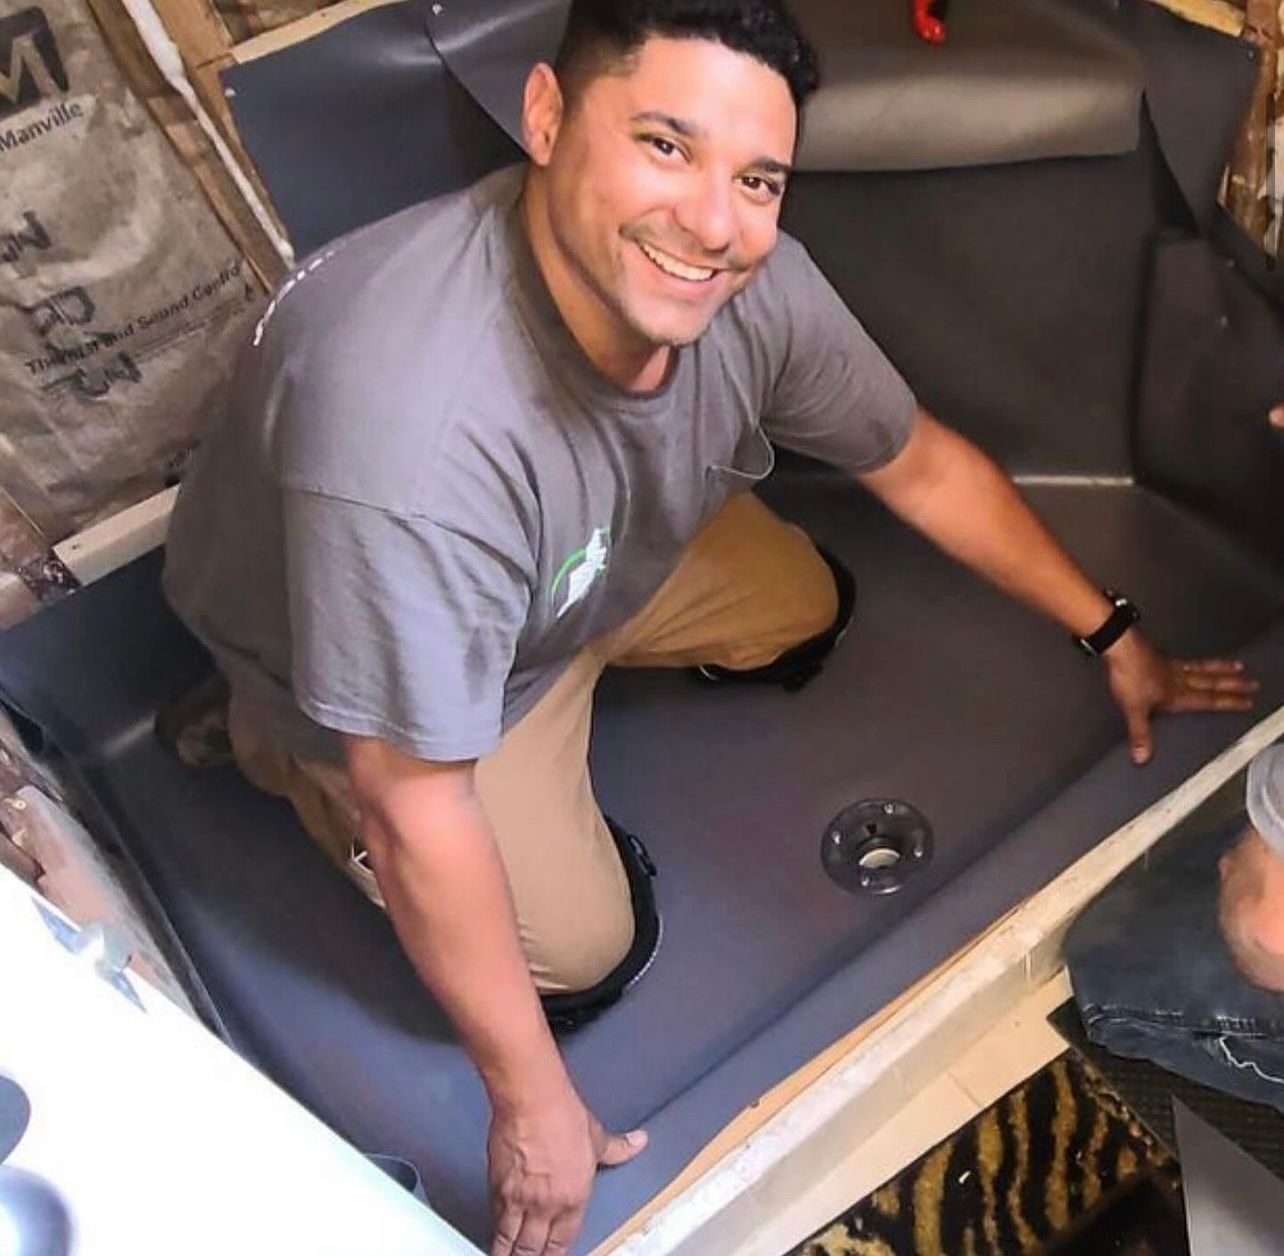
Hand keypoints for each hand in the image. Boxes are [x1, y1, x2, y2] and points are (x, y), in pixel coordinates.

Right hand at [488, 1084, 646, 1255]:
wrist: (532, 1101)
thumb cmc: (563, 1115)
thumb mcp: (597, 1136)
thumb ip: (617, 1148)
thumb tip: (638, 1142)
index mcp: (574, 1198)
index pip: (563, 1241)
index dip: (554, 1254)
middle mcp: (546, 1206)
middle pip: (533, 1248)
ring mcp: (520, 1200)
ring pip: (510, 1240)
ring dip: (509, 1252)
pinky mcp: (498, 1187)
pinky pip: (496, 1218)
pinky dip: (495, 1227)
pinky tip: (495, 1230)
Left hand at [1103, 631, 1257, 765]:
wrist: (1121, 647)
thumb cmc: (1129, 676)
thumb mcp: (1134, 709)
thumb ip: (1140, 733)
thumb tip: (1143, 757)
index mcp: (1177, 693)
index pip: (1209, 700)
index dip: (1229, 702)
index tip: (1247, 701)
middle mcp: (1178, 678)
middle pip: (1212, 681)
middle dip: (1233, 684)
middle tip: (1252, 683)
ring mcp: (1171, 665)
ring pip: (1203, 668)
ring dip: (1221, 668)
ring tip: (1236, 666)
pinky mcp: (1161, 655)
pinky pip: (1186, 660)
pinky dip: (1197, 661)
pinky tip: (1197, 661)